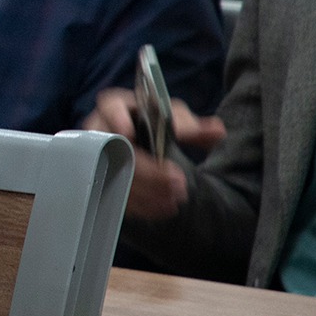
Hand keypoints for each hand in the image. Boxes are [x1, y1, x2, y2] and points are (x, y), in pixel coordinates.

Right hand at [83, 89, 219, 220]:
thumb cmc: (153, 123)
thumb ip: (192, 126)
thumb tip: (217, 131)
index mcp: (116, 108)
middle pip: (116, 149)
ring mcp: (97, 157)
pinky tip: (162, 208)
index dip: (116, 119)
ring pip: (115, 175)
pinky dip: (140, 205)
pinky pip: (116, 194)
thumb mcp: (171, 119)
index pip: (110, 106)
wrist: (141, 143)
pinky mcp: (102, 179)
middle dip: (146, 169)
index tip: (129, 132)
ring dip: (145, 191)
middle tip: (177, 182)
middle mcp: (101, 130)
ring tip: (174, 199)